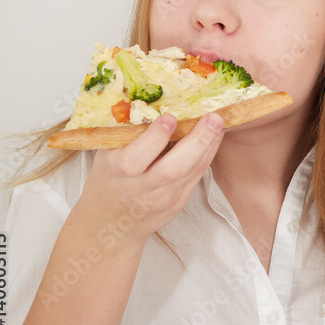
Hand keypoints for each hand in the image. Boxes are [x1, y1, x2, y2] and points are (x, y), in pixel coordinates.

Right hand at [77, 113, 224, 246]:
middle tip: (213, 118)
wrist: (110, 223)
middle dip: (196, 142)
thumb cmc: (108, 181)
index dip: (154, 138)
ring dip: (208, 146)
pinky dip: (208, 155)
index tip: (170, 117)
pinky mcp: (178, 202)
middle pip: (172, 169)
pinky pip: (196, 177)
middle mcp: (140, 188)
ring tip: (219, 123)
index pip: (134, 159)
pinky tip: (215, 137)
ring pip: (190, 173)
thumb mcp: (105, 156)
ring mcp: (162, 198)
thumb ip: (125, 134)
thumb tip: (151, 101)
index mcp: (116, 173)